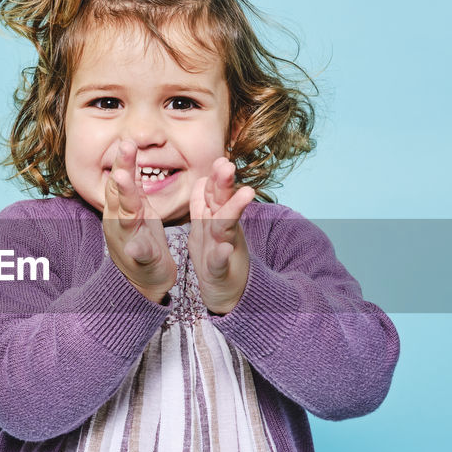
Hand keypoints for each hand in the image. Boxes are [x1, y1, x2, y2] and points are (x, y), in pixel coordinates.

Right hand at [103, 139, 176, 304]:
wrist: (141, 283)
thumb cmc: (140, 241)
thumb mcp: (135, 209)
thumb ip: (131, 186)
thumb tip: (126, 155)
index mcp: (122, 208)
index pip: (120, 180)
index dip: (123, 161)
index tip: (127, 141)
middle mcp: (119, 222)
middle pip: (119, 193)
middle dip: (121, 172)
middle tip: (125, 149)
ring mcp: (127, 241)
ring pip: (124, 218)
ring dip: (124, 200)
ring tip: (123, 181)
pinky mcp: (141, 261)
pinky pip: (139, 254)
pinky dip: (139, 250)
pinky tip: (138, 247)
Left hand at [188, 156, 253, 314]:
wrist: (227, 293)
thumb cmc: (216, 257)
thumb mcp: (207, 227)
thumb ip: (205, 203)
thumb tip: (205, 178)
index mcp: (215, 219)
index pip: (215, 194)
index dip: (217, 177)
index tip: (220, 159)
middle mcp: (222, 230)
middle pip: (223, 203)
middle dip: (225, 184)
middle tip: (228, 165)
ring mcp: (223, 250)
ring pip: (226, 227)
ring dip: (233, 210)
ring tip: (246, 194)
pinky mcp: (219, 272)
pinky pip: (219, 263)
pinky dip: (221, 255)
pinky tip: (224, 249)